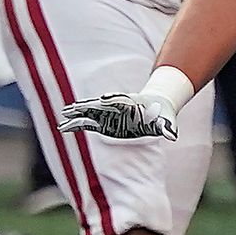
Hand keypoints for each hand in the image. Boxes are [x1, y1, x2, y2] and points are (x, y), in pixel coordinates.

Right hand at [57, 91, 177, 140]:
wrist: (156, 108)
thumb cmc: (161, 114)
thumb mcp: (166, 120)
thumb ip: (167, 127)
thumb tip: (172, 136)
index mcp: (130, 103)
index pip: (119, 100)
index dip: (112, 99)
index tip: (103, 99)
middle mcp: (116, 106)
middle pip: (99, 104)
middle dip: (86, 105)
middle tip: (73, 107)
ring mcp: (108, 113)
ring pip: (89, 112)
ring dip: (77, 113)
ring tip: (63, 115)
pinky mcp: (104, 122)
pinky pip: (87, 123)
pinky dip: (76, 124)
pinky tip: (64, 127)